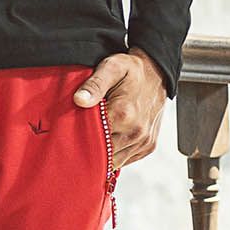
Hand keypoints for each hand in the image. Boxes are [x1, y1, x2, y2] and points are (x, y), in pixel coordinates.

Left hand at [71, 47, 166, 168]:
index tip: (73, 132)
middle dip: (91, 148)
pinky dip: (117, 153)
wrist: (157, 73)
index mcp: (124, 115)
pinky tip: (112, 138)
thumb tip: (79, 100)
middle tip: (82, 135)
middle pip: (104, 155)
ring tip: (97, 136)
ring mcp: (144, 141)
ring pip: (115, 161)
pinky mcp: (148, 146)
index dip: (80, 139)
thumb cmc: (132, 70)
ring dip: (105, 153)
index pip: (93, 140)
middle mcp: (136, 132)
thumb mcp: (112, 67)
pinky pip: (127, 159)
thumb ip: (94, 84)